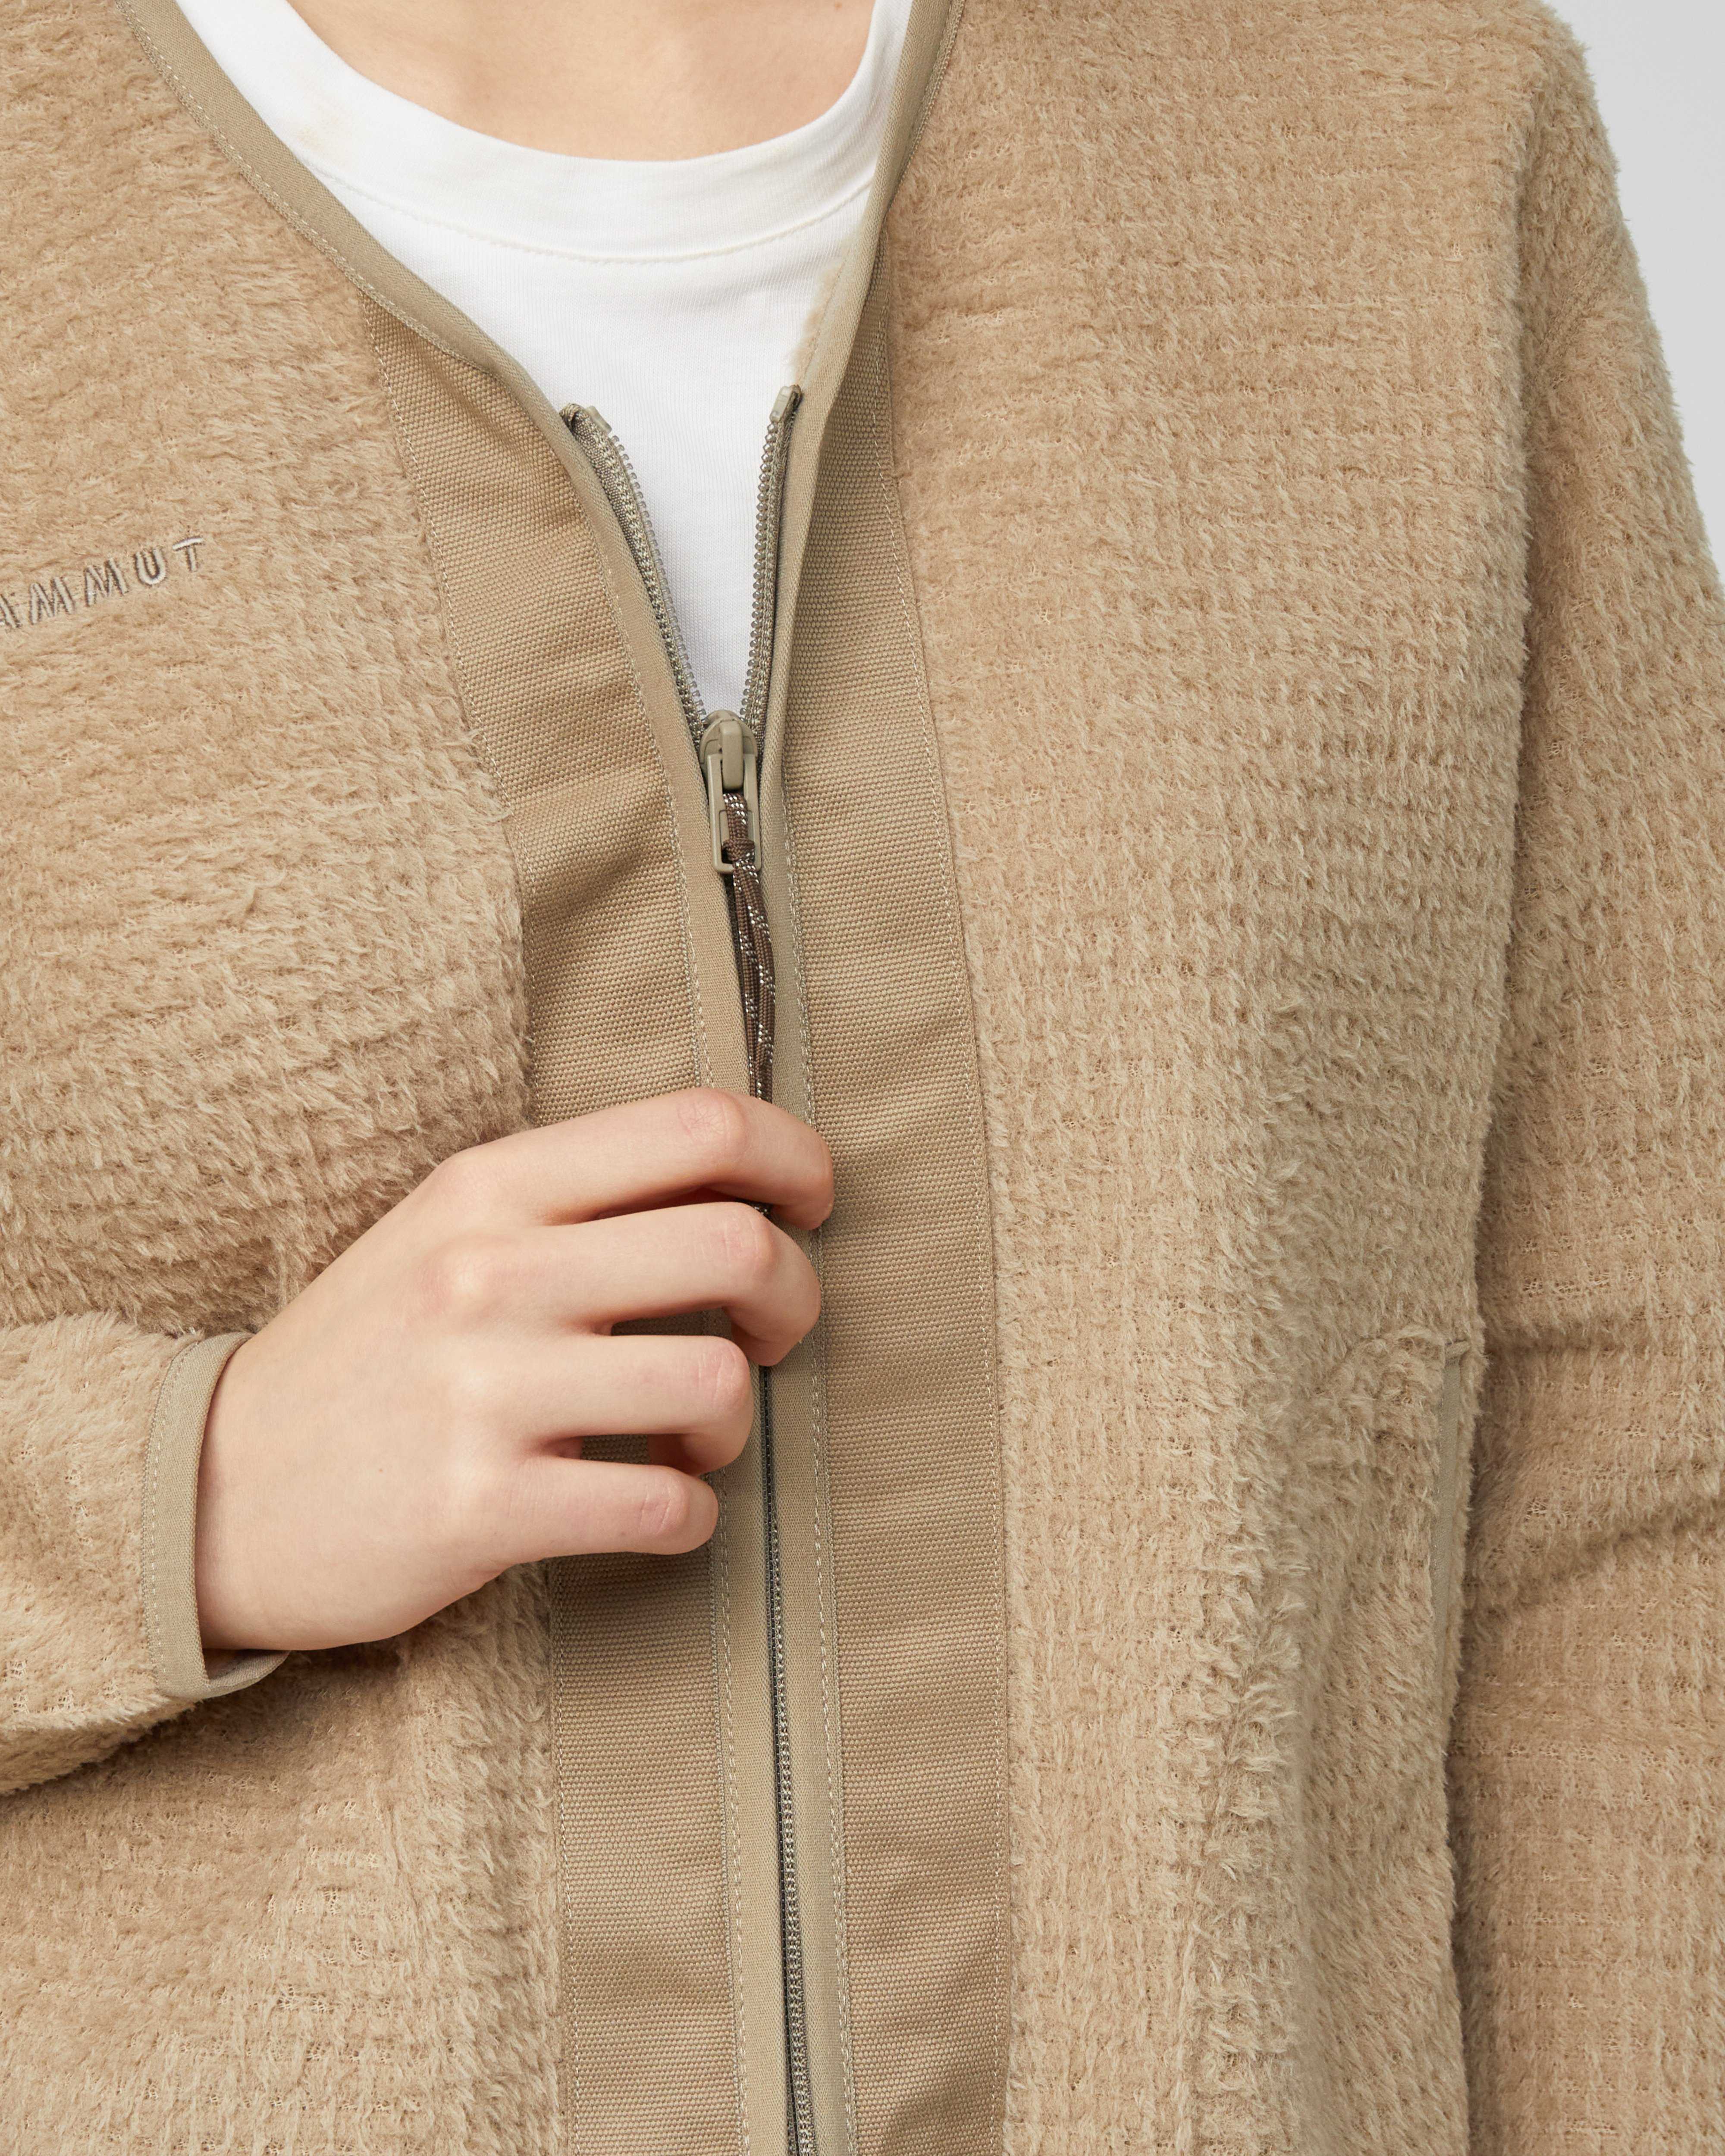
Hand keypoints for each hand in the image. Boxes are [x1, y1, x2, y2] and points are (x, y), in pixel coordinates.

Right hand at [194, 1088, 831, 1653]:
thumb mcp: (449, 1233)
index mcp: (493, 1185)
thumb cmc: (368, 1357)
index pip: (700, 1124)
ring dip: (739, 1423)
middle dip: (797, 1295)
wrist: (210, 1492)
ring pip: (718, 1380)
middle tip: (778, 1334)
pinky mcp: (481, 1508)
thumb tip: (738, 1184)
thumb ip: (578, 1199)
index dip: (794, 1156)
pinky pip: (666, 1507)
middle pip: (738, 1245)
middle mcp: (492, 1271)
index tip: (812, 1203)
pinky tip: (660, 1507)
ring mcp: (484, 1391)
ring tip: (696, 1438)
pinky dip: (693, 1515)